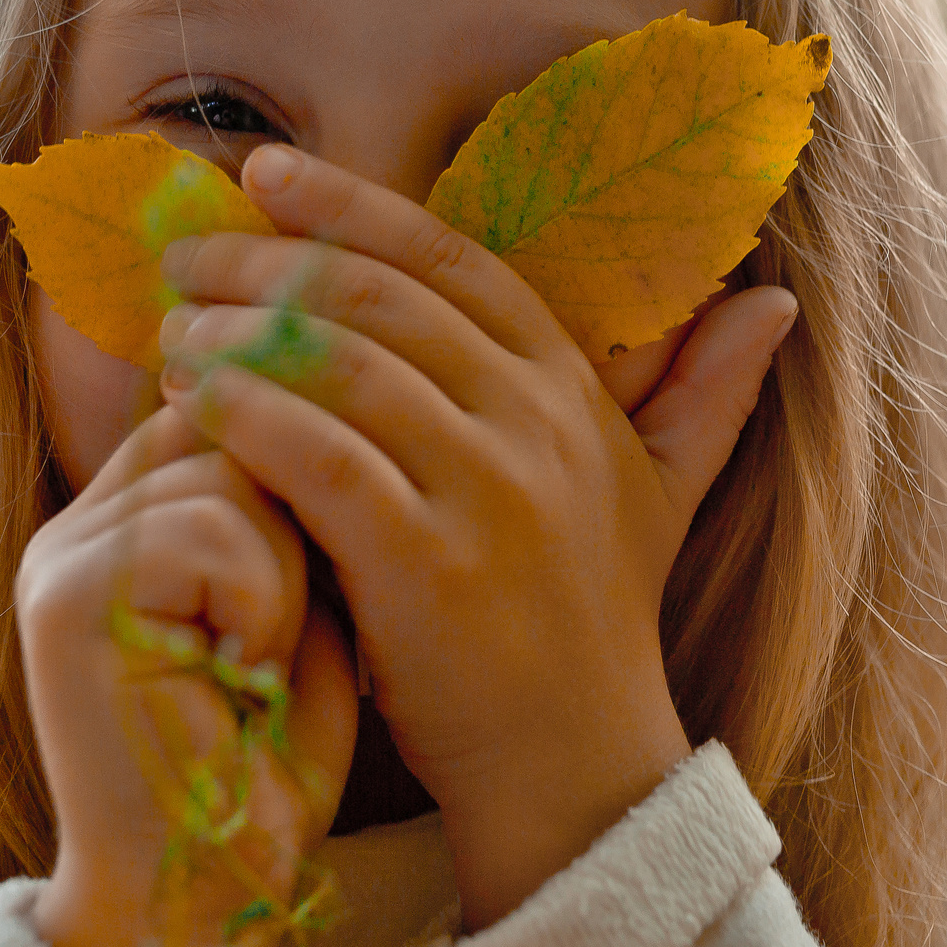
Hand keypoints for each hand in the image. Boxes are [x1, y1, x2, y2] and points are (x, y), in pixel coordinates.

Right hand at [19, 404, 357, 946]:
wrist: (207, 898)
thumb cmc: (266, 771)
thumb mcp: (299, 615)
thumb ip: (296, 514)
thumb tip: (333, 404)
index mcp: (128, 522)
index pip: (232, 411)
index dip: (302, 473)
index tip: (316, 577)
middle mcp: (82, 526)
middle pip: (234, 422)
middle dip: (297, 526)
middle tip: (273, 643)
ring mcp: (63, 557)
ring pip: (231, 470)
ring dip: (283, 574)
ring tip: (254, 666)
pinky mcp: (65, 598)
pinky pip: (208, 529)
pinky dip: (258, 603)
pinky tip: (237, 676)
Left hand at [156, 143, 796, 927]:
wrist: (580, 773)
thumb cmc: (595, 630)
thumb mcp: (663, 497)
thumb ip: (705, 393)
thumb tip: (775, 301)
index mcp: (573, 390)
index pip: (453, 259)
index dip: (353, 205)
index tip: (268, 173)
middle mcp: (535, 422)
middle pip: (381, 298)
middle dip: (270, 261)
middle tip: (187, 257)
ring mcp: (485, 491)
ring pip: (342, 366)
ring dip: (241, 337)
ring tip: (171, 335)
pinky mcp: (426, 564)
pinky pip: (318, 458)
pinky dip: (248, 418)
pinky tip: (193, 408)